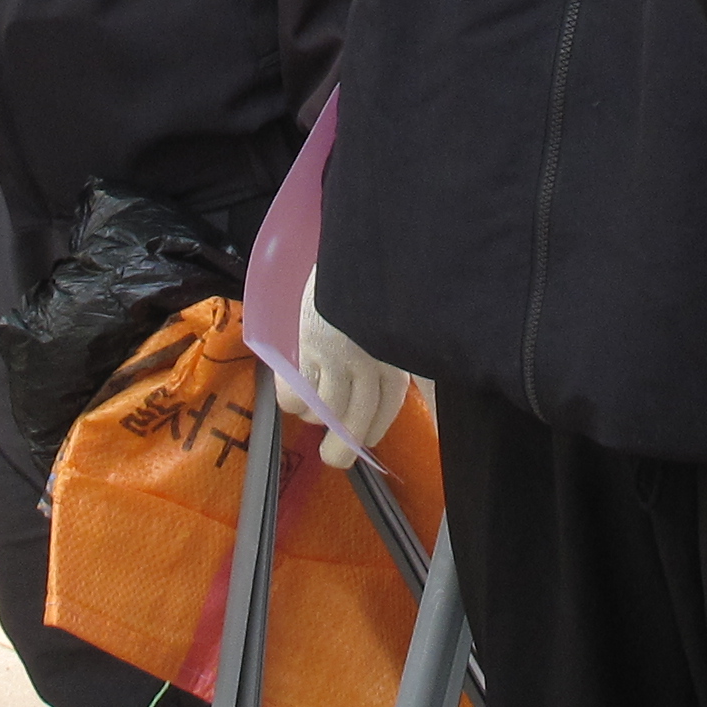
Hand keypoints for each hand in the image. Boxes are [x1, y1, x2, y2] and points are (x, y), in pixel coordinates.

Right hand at [291, 287, 416, 473]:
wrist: (359, 248)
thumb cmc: (383, 286)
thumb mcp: (404, 325)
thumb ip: (408, 363)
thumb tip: (414, 399)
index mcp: (398, 361)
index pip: (386, 412)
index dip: (372, 430)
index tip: (363, 438)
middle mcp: (371, 366)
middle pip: (355, 425)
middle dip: (341, 450)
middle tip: (333, 458)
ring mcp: (339, 358)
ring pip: (323, 412)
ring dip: (314, 419)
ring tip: (310, 414)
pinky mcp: (310, 346)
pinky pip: (296, 391)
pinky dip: (292, 399)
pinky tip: (294, 394)